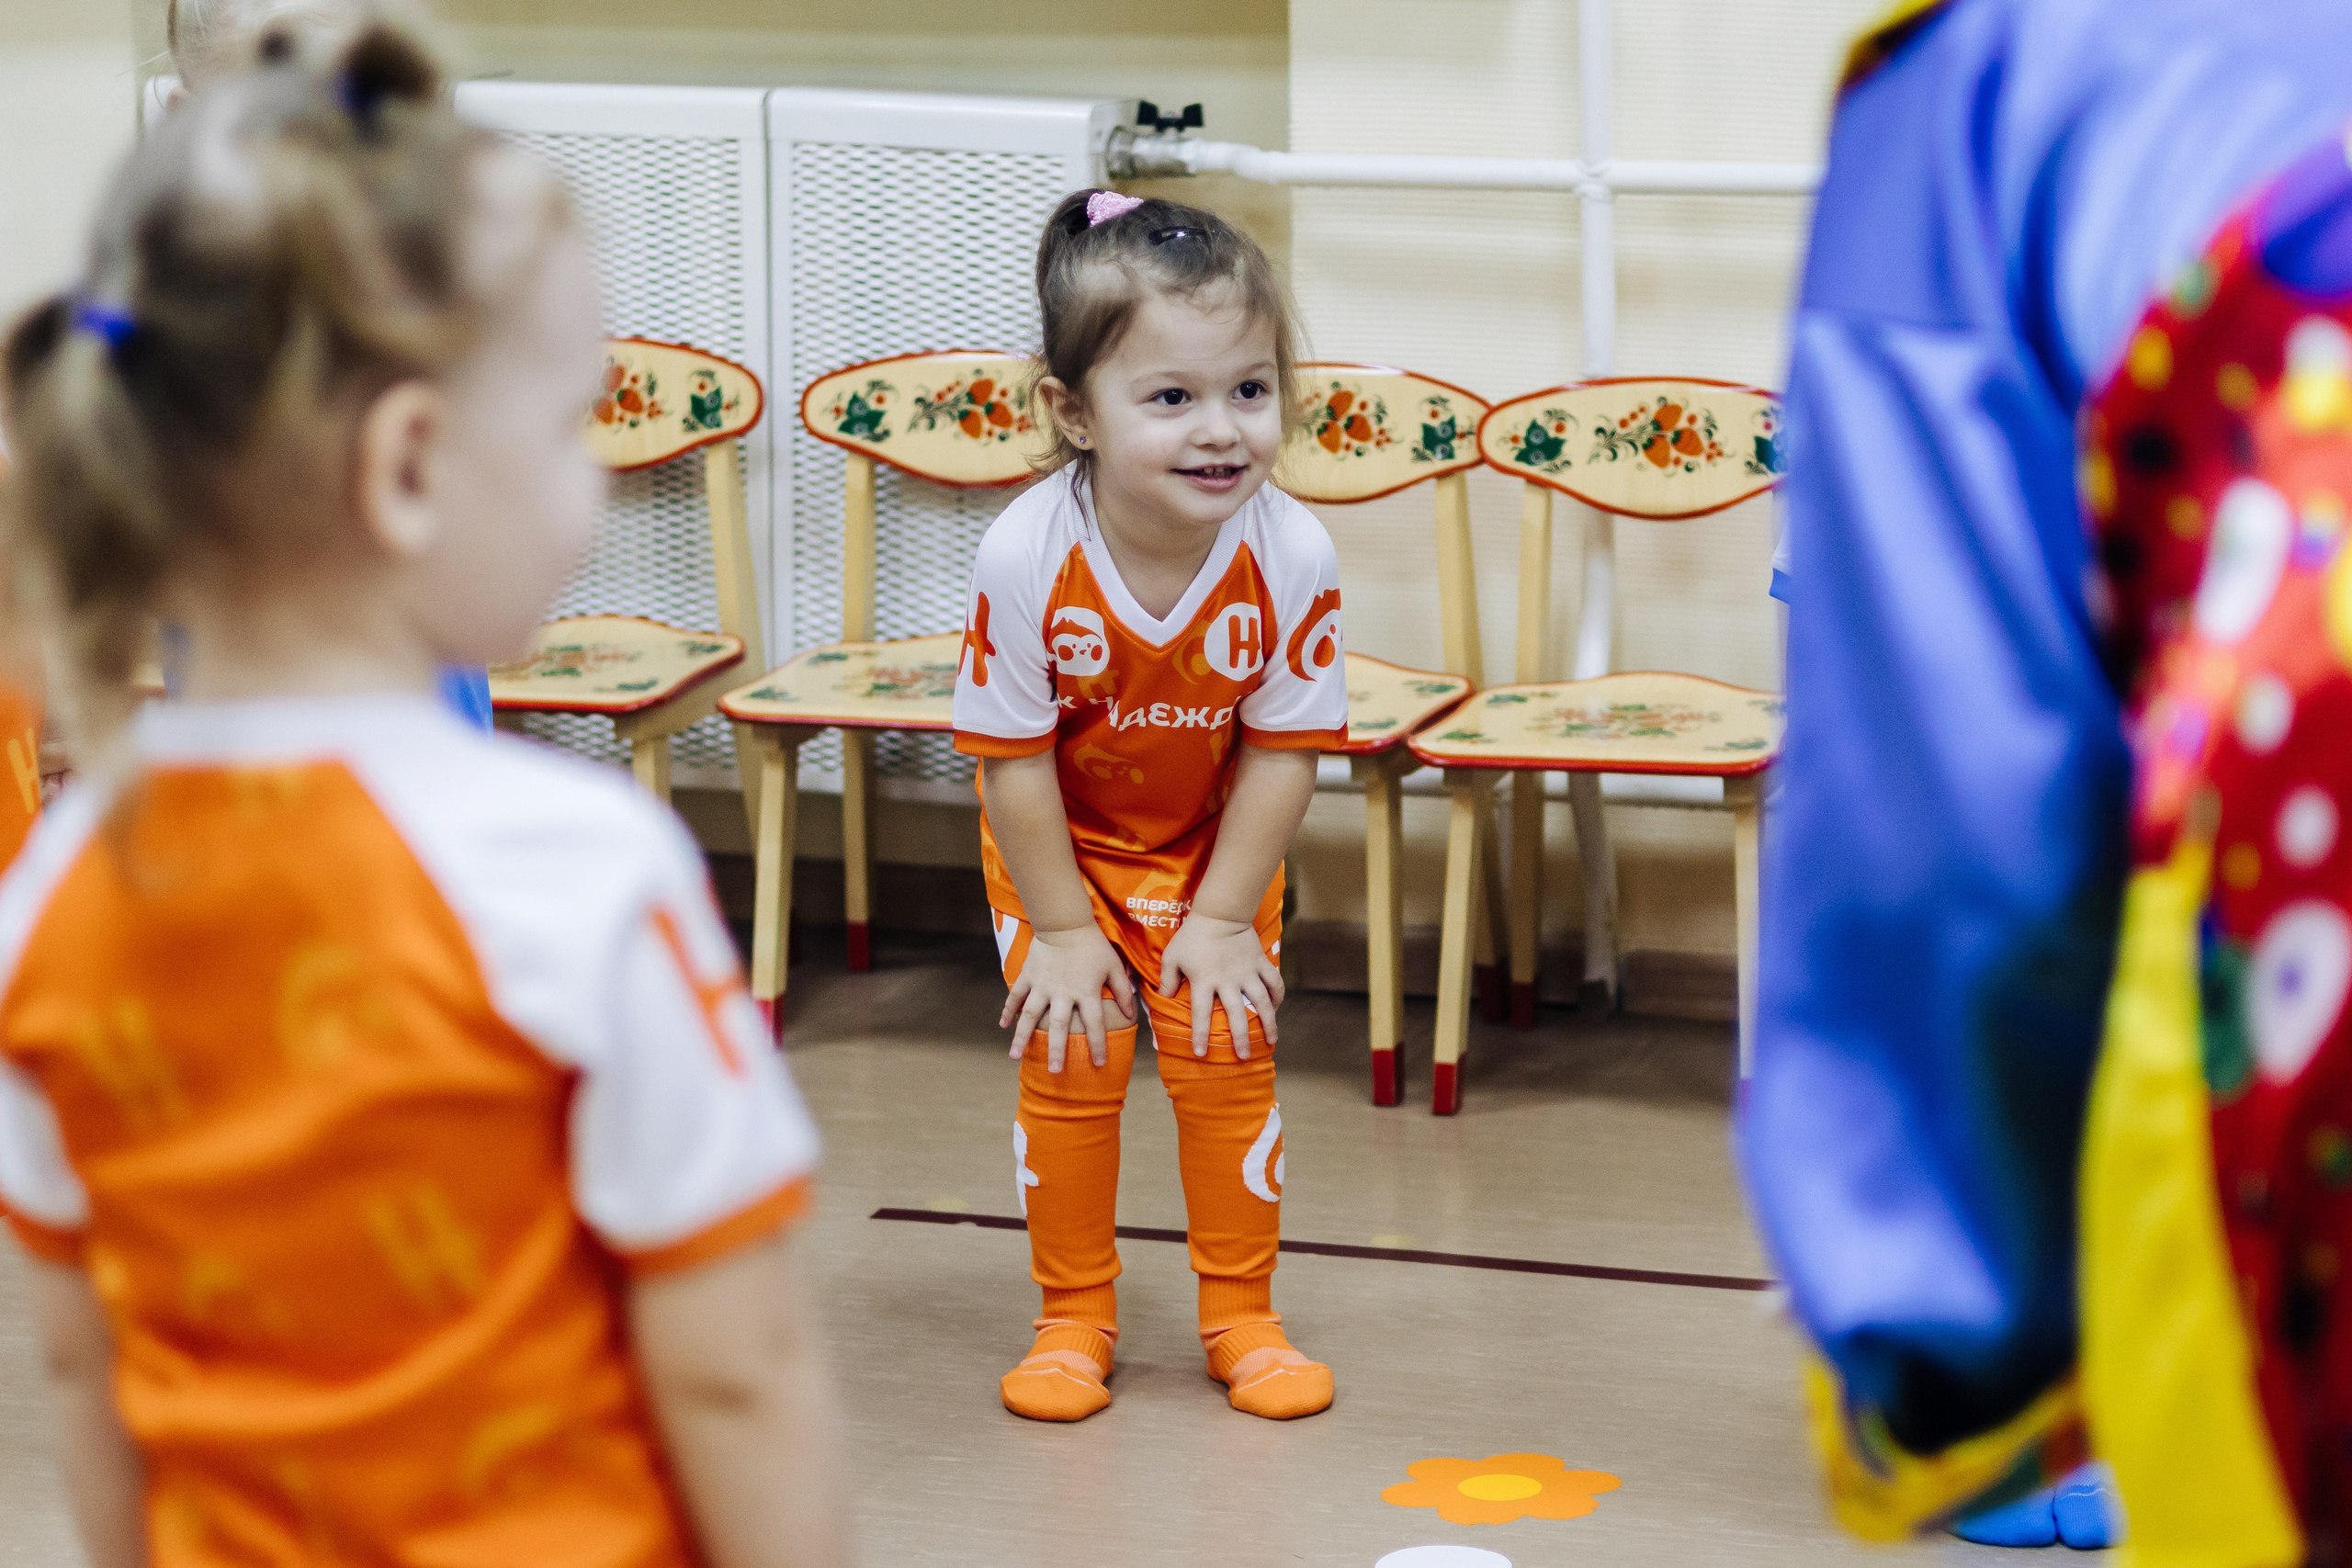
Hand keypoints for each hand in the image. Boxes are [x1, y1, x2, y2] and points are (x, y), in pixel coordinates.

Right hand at [1002, 923, 1136, 1070]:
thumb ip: (1122, 990)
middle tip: (1055, 1072)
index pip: (1095, 1023)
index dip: (1098, 1044)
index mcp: (1086, 991)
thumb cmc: (1093, 945)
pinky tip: (1003, 1026)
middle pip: (1061, 1026)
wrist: (1064, 922)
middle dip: (1058, 1050)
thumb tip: (1132, 1014)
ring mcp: (1042, 985)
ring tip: (1014, 1056)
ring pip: (1031, 1015)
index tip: (1100, 1063)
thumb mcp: (1113, 965)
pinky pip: (1016, 996)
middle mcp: (1063, 992)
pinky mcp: (1028, 976)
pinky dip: (1008, 1010)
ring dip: (1022, 1036)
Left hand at [1158, 914, 1282, 1058]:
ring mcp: (1247, 972)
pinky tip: (1277, 1009)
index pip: (1201, 1014)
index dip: (1200, 1034)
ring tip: (1271, 1041)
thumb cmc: (1192, 935)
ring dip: (1268, 1023)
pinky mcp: (1261, 963)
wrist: (1220, 912)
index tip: (1200, 1053)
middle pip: (1237, 1014)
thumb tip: (1164, 998)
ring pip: (1262, 1002)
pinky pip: (1274, 982)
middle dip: (1241, 1038)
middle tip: (1243, 1056)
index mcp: (1204, 981)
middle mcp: (1228, 980)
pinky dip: (1278, 996)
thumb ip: (1167, 979)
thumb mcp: (1172, 956)